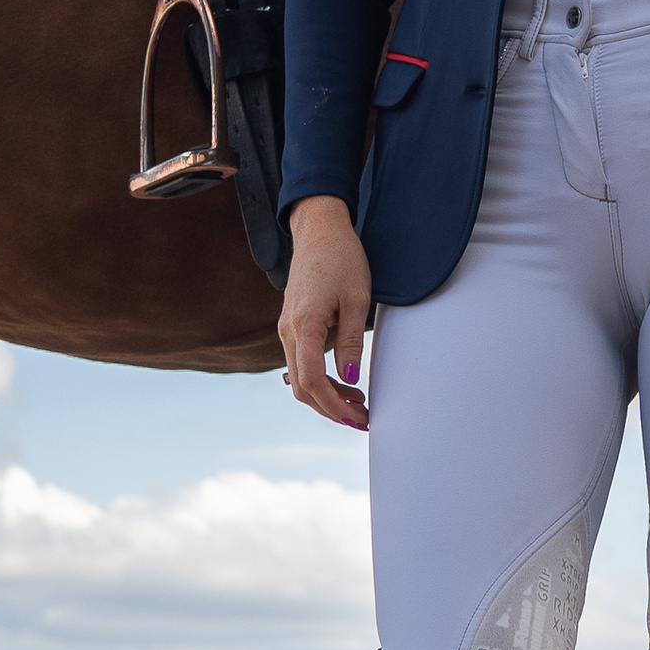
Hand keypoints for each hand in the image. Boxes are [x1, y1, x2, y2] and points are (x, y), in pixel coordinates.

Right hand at [279, 199, 373, 428]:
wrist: (318, 230)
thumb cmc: (342, 258)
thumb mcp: (357, 299)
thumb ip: (351, 341)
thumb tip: (350, 379)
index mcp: (304, 326)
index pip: (312, 382)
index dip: (335, 407)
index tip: (360, 418)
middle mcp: (288, 331)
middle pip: (301, 388)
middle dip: (331, 409)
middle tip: (363, 419)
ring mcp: (287, 329)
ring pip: (299, 378)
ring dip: (326, 396)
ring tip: (358, 403)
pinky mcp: (292, 325)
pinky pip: (300, 362)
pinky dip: (319, 379)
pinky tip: (343, 382)